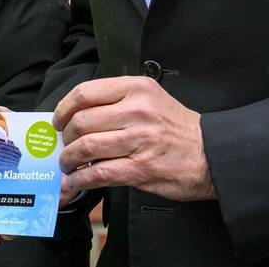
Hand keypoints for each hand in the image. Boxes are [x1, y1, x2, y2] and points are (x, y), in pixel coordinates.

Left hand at [55, 76, 214, 200]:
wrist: (211, 154)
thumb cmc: (175, 126)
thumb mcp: (149, 97)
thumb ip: (115, 100)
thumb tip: (75, 115)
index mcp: (136, 88)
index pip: (84, 93)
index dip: (63, 109)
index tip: (58, 121)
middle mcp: (137, 111)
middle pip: (81, 121)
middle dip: (65, 137)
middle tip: (65, 146)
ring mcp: (139, 140)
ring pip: (86, 147)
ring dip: (69, 159)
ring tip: (68, 165)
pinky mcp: (141, 168)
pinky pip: (100, 172)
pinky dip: (82, 179)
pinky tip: (78, 180)